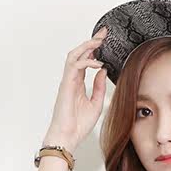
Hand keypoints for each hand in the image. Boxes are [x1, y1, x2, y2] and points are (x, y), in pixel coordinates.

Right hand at [43, 27, 109, 153]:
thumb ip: (99, 87)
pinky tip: (97, 63)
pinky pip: (74, 67)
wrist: (68, 137)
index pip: (85, 60)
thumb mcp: (96, 103)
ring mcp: (68, 81)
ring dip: (86, 46)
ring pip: (74, 56)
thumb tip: (103, 71)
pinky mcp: (66, 85)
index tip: (104, 40)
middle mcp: (71, 80)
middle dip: (91, 41)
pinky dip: (86, 62)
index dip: (94, 48)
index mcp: (78, 84)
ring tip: (99, 41)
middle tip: (103, 33)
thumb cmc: (78, 125)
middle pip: (78, 53)